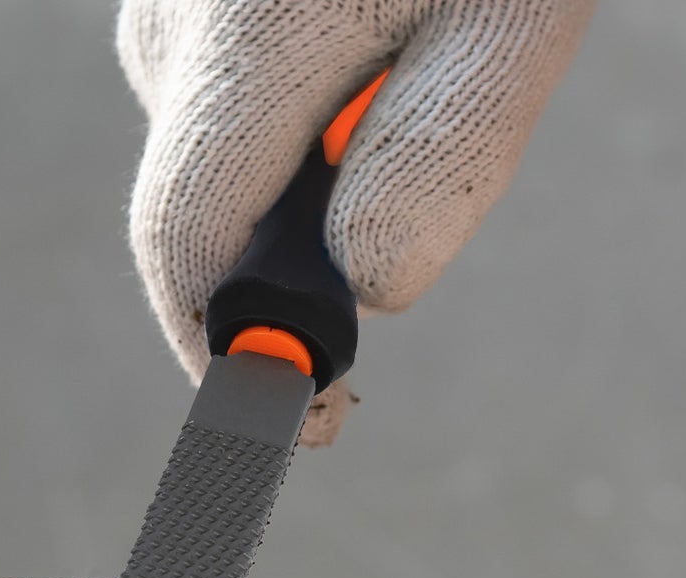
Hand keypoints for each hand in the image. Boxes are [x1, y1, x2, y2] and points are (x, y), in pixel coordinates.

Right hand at [119, 0, 595, 437]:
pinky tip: (363, 74)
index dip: (231, 360)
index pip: (185, 253)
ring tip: (398, 120)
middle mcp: (173, 34)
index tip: (302, 428)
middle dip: (280, 283)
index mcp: (238, 48)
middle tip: (374, 290)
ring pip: (217, 164)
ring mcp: (170, 10)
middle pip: (199, 220)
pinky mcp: (192, 0)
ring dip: (294, 201)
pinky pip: (225, 109)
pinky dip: (288, 141)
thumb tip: (365, 291)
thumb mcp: (514, 12)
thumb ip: (439, 162)